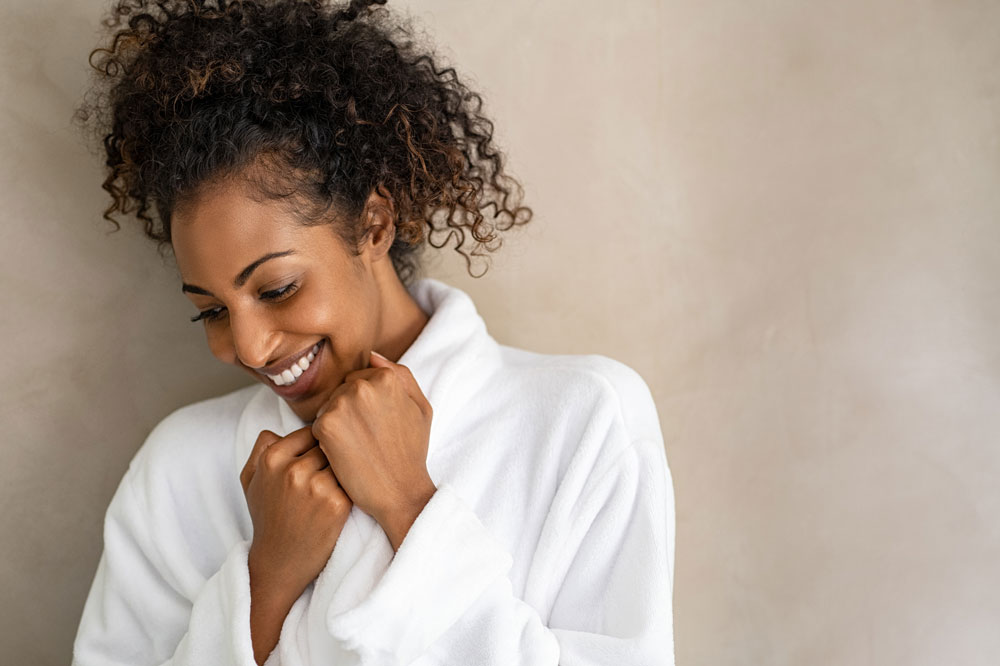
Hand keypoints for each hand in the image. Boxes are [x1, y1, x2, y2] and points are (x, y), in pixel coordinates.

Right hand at [240, 427, 352, 599]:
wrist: (280, 563)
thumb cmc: (268, 518)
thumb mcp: (251, 481)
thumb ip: (260, 450)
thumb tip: (277, 428)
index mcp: (272, 458)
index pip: (311, 431)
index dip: (322, 444)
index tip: (325, 458)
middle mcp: (292, 469)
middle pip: (331, 445)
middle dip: (337, 456)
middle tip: (338, 471)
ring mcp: (315, 486)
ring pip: (345, 461)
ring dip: (348, 469)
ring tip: (347, 482)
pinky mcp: (337, 504)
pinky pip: (354, 481)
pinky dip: (356, 486)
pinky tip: (351, 496)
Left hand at [311, 350, 436, 550]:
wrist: (400, 492)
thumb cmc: (412, 452)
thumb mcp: (421, 407)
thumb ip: (400, 375)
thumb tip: (372, 356)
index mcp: (387, 378)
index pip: (359, 379)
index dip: (365, 404)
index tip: (375, 425)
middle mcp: (363, 386)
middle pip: (341, 390)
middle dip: (348, 411)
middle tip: (366, 439)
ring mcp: (343, 404)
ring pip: (328, 406)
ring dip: (336, 424)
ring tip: (356, 447)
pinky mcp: (326, 425)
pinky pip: (317, 425)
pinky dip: (326, 440)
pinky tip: (344, 455)